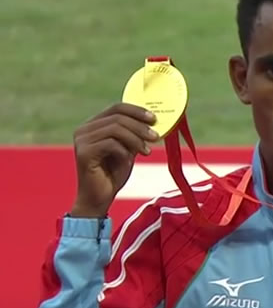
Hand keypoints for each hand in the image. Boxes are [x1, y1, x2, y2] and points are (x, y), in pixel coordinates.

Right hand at [69, 103, 158, 217]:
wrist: (98, 199)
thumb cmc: (113, 174)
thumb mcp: (128, 150)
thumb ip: (134, 135)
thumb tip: (152, 122)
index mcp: (94, 125)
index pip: (117, 108)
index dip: (137, 111)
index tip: (154, 119)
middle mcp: (84, 129)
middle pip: (117, 117)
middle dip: (140, 126)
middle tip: (155, 136)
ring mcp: (82, 140)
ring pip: (115, 129)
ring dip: (135, 139)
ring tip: (147, 151)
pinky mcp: (83, 153)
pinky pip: (110, 144)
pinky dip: (124, 151)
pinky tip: (129, 161)